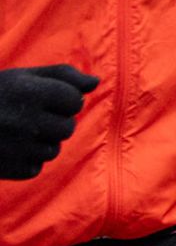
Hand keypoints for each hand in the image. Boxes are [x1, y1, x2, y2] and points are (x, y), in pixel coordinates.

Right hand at [0, 65, 97, 179]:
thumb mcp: (22, 77)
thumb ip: (63, 76)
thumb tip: (96, 82)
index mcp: (32, 93)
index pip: (74, 100)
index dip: (61, 99)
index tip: (40, 98)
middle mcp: (28, 120)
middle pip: (67, 127)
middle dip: (53, 121)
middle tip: (25, 116)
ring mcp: (19, 147)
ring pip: (53, 149)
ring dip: (40, 142)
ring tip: (14, 132)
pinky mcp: (11, 169)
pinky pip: (36, 167)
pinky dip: (25, 160)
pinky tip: (6, 148)